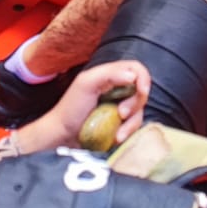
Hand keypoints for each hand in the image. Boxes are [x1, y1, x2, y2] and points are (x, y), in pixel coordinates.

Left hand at [29, 61, 150, 150]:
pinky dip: (128, 132)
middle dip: (135, 104)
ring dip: (131, 123)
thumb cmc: (71, 107)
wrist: (63, 135)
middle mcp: (119, 90)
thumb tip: (133, 76)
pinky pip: (134, 127)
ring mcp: (121, 108)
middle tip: (121, 113)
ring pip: (140, 111)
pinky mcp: (121, 125)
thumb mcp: (86, 84)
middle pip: (142, 91)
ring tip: (117, 132)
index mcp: (111, 75)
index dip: (144, 78)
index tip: (142, 91)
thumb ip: (109, 74)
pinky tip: (116, 138)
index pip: (137, 69)